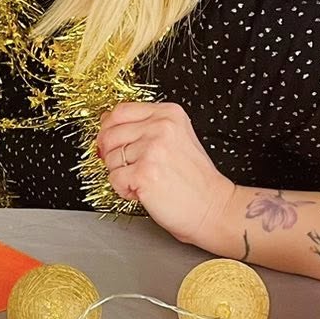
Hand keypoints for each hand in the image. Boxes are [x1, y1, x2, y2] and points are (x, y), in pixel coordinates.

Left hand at [97, 103, 237, 250]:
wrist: (212, 207)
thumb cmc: (195, 179)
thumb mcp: (176, 138)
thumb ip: (145, 127)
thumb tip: (106, 124)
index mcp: (169, 114)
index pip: (120, 111)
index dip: (109, 129)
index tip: (112, 143)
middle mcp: (161, 127)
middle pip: (109, 134)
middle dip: (112, 155)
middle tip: (130, 168)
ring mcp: (152, 149)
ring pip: (110, 158)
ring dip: (121, 174)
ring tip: (146, 180)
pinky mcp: (144, 173)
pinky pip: (114, 178)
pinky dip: (124, 190)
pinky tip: (144, 191)